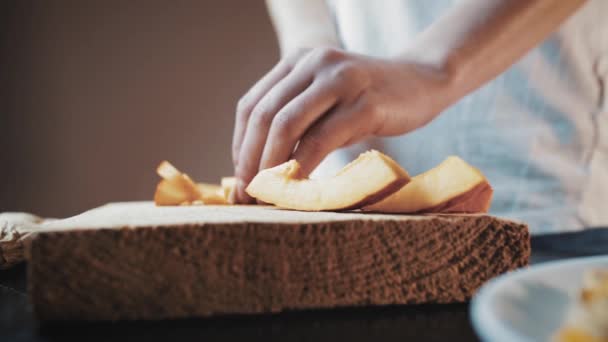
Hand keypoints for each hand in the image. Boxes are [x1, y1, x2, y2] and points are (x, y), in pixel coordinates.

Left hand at [232, 47, 451, 202]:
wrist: (423, 82)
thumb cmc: (368, 101)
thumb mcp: (326, 103)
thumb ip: (296, 122)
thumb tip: (259, 168)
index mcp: (298, 61)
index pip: (252, 105)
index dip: (239, 145)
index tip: (241, 177)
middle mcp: (314, 62)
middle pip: (264, 115)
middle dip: (249, 160)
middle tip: (246, 193)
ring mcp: (340, 79)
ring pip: (286, 124)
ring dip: (269, 165)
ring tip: (266, 194)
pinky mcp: (365, 103)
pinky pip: (321, 139)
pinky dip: (302, 166)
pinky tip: (298, 186)